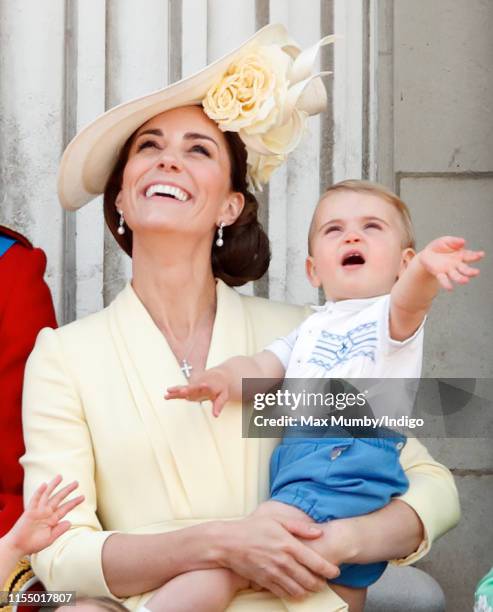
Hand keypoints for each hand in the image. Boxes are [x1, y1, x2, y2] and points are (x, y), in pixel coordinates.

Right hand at [3, 475, 83, 556]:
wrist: (19, 547)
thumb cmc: (33, 544)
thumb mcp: (50, 538)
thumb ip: (59, 530)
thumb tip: (70, 522)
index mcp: (53, 519)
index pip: (65, 508)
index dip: (74, 502)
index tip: (83, 497)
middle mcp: (47, 512)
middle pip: (59, 498)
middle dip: (67, 490)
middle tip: (76, 483)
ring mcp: (38, 511)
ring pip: (47, 495)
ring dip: (53, 485)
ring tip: (60, 476)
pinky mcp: (29, 511)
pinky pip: (35, 500)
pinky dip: (39, 492)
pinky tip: (44, 485)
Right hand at [166, 368, 229, 416]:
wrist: (217, 375)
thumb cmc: (221, 387)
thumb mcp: (223, 396)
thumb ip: (219, 405)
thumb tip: (216, 416)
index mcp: (210, 386)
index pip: (207, 387)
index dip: (205, 386)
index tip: (203, 385)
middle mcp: (200, 385)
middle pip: (193, 387)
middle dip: (188, 389)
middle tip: (182, 390)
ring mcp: (193, 386)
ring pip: (184, 387)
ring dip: (177, 390)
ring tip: (168, 391)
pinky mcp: (189, 388)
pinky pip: (180, 390)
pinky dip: (174, 393)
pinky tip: (166, 396)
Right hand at [215, 516, 339, 600]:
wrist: (228, 542)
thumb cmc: (253, 528)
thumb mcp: (277, 520)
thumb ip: (300, 527)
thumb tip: (319, 532)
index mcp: (289, 544)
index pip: (316, 562)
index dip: (329, 570)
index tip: (335, 572)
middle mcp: (283, 561)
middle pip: (310, 580)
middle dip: (320, 583)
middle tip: (324, 581)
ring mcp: (273, 574)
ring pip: (298, 590)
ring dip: (308, 591)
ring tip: (312, 587)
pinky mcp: (265, 582)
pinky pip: (284, 594)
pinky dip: (293, 595)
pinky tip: (296, 591)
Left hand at [418, 236, 483, 290]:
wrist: (426, 254)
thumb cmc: (439, 247)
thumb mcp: (446, 240)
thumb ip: (455, 241)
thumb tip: (463, 242)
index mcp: (461, 255)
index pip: (470, 256)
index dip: (476, 256)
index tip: (481, 254)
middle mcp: (457, 265)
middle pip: (465, 269)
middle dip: (471, 271)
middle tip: (476, 272)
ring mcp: (449, 270)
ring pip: (456, 276)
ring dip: (461, 279)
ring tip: (465, 281)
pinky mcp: (439, 274)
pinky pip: (443, 280)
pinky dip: (447, 284)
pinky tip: (450, 288)